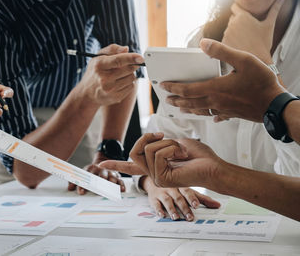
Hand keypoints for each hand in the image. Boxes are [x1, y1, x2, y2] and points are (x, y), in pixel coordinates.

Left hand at [67, 163, 124, 194]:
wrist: (102, 163)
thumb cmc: (91, 173)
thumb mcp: (82, 174)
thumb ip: (75, 181)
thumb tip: (70, 188)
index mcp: (90, 169)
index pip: (86, 178)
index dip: (83, 185)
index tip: (81, 192)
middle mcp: (100, 170)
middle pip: (100, 177)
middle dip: (99, 184)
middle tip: (97, 191)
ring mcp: (109, 173)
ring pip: (111, 178)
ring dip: (111, 183)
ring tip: (111, 190)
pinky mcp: (117, 175)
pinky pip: (120, 180)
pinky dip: (121, 185)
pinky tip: (121, 190)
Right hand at [77, 44, 143, 105]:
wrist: (87, 93)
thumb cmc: (95, 72)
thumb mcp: (98, 57)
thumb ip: (112, 49)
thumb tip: (126, 49)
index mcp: (99, 65)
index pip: (118, 60)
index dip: (131, 58)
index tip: (141, 58)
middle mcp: (104, 79)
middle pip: (128, 69)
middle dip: (131, 65)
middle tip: (126, 65)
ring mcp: (110, 90)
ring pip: (132, 78)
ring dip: (129, 74)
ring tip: (120, 75)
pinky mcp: (116, 97)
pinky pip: (131, 87)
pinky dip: (128, 83)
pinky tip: (119, 82)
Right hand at [100, 133, 224, 188]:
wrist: (213, 167)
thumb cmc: (199, 155)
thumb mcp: (175, 142)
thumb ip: (159, 143)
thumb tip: (152, 141)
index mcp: (155, 165)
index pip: (131, 166)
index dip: (116, 163)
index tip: (102, 163)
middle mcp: (153, 172)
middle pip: (134, 150)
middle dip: (147, 137)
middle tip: (163, 135)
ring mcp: (156, 177)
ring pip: (147, 150)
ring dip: (167, 143)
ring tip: (181, 151)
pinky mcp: (161, 178)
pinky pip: (157, 154)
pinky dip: (171, 148)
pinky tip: (182, 155)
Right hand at [142, 176, 219, 220]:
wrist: (155, 179)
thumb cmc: (174, 186)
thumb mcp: (188, 190)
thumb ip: (202, 198)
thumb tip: (218, 205)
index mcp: (181, 186)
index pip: (187, 192)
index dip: (192, 199)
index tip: (196, 205)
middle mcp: (172, 189)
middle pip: (178, 198)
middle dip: (184, 208)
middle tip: (189, 217)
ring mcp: (162, 193)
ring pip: (167, 201)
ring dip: (172, 209)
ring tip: (176, 217)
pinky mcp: (154, 198)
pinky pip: (155, 204)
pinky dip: (158, 210)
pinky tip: (161, 215)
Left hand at [162, 39, 285, 121]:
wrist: (275, 106)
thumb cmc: (261, 83)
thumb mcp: (243, 60)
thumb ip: (222, 52)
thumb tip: (203, 44)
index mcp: (214, 89)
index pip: (187, 90)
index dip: (174, 87)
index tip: (163, 85)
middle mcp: (215, 102)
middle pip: (190, 103)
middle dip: (177, 100)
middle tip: (167, 99)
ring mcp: (223, 110)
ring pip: (200, 111)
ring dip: (188, 109)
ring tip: (180, 108)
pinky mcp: (232, 114)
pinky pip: (216, 116)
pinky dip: (210, 116)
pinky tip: (212, 118)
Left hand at [222, 0, 284, 63]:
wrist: (258, 61)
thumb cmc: (264, 43)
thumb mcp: (269, 25)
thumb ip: (273, 10)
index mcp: (242, 17)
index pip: (235, 7)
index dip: (240, 12)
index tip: (245, 19)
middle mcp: (231, 24)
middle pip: (232, 19)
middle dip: (238, 24)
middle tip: (247, 32)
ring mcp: (226, 34)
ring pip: (228, 30)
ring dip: (233, 33)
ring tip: (244, 41)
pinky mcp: (222, 44)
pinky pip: (224, 40)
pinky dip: (229, 42)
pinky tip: (237, 46)